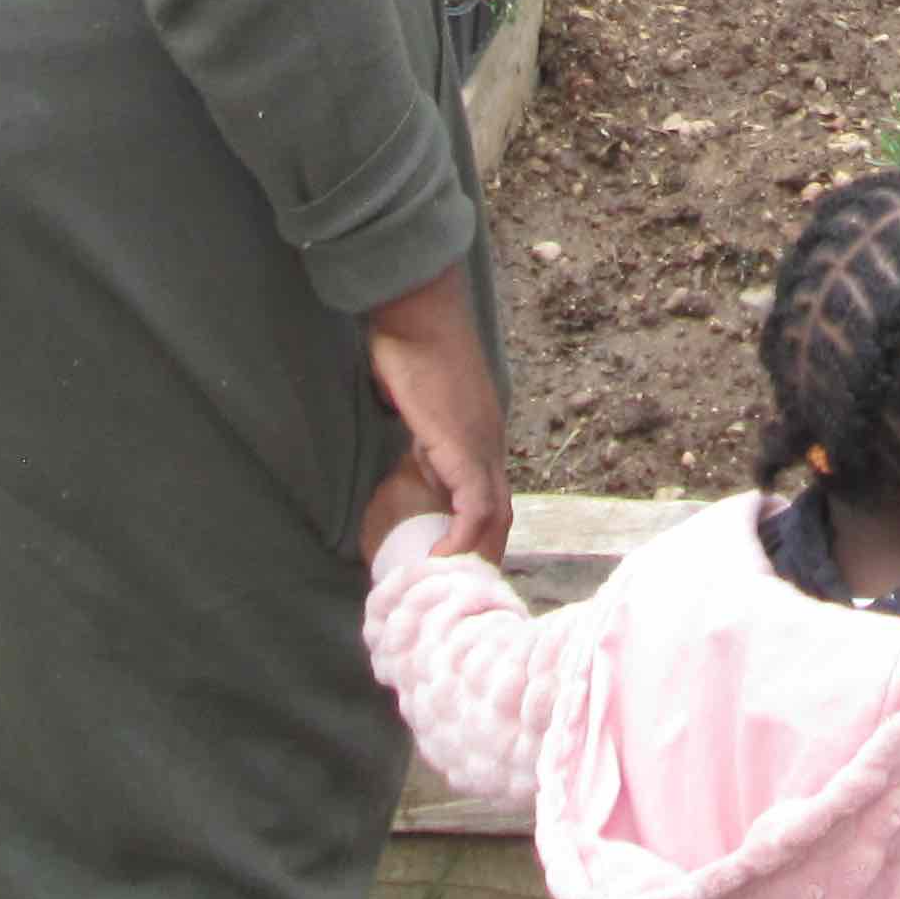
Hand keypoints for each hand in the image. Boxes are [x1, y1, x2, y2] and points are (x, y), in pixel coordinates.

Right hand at [364, 261, 509, 562]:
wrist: (417, 313)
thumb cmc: (409, 341)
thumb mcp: (414, 395)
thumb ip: (414, 420)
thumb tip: (397, 432)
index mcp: (480, 429)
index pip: (491, 490)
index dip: (479, 527)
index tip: (457, 555)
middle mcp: (489, 441)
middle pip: (501, 510)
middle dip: (484, 550)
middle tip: (460, 585)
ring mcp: (481, 444)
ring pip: (495, 514)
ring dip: (476, 553)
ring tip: (450, 584)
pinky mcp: (464, 447)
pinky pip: (474, 506)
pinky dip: (462, 538)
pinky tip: (440, 559)